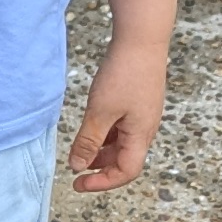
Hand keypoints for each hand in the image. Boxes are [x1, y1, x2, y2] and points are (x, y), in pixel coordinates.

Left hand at [67, 36, 168, 192]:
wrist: (142, 38)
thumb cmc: (125, 73)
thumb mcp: (100, 111)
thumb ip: (88, 141)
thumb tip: (78, 165)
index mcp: (141, 134)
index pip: (126, 172)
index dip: (102, 182)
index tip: (79, 183)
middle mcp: (146, 128)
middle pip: (125, 159)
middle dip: (100, 168)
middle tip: (76, 168)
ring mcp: (143, 114)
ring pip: (122, 143)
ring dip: (102, 150)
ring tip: (80, 148)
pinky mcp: (139, 101)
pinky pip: (123, 127)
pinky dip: (106, 133)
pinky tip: (92, 126)